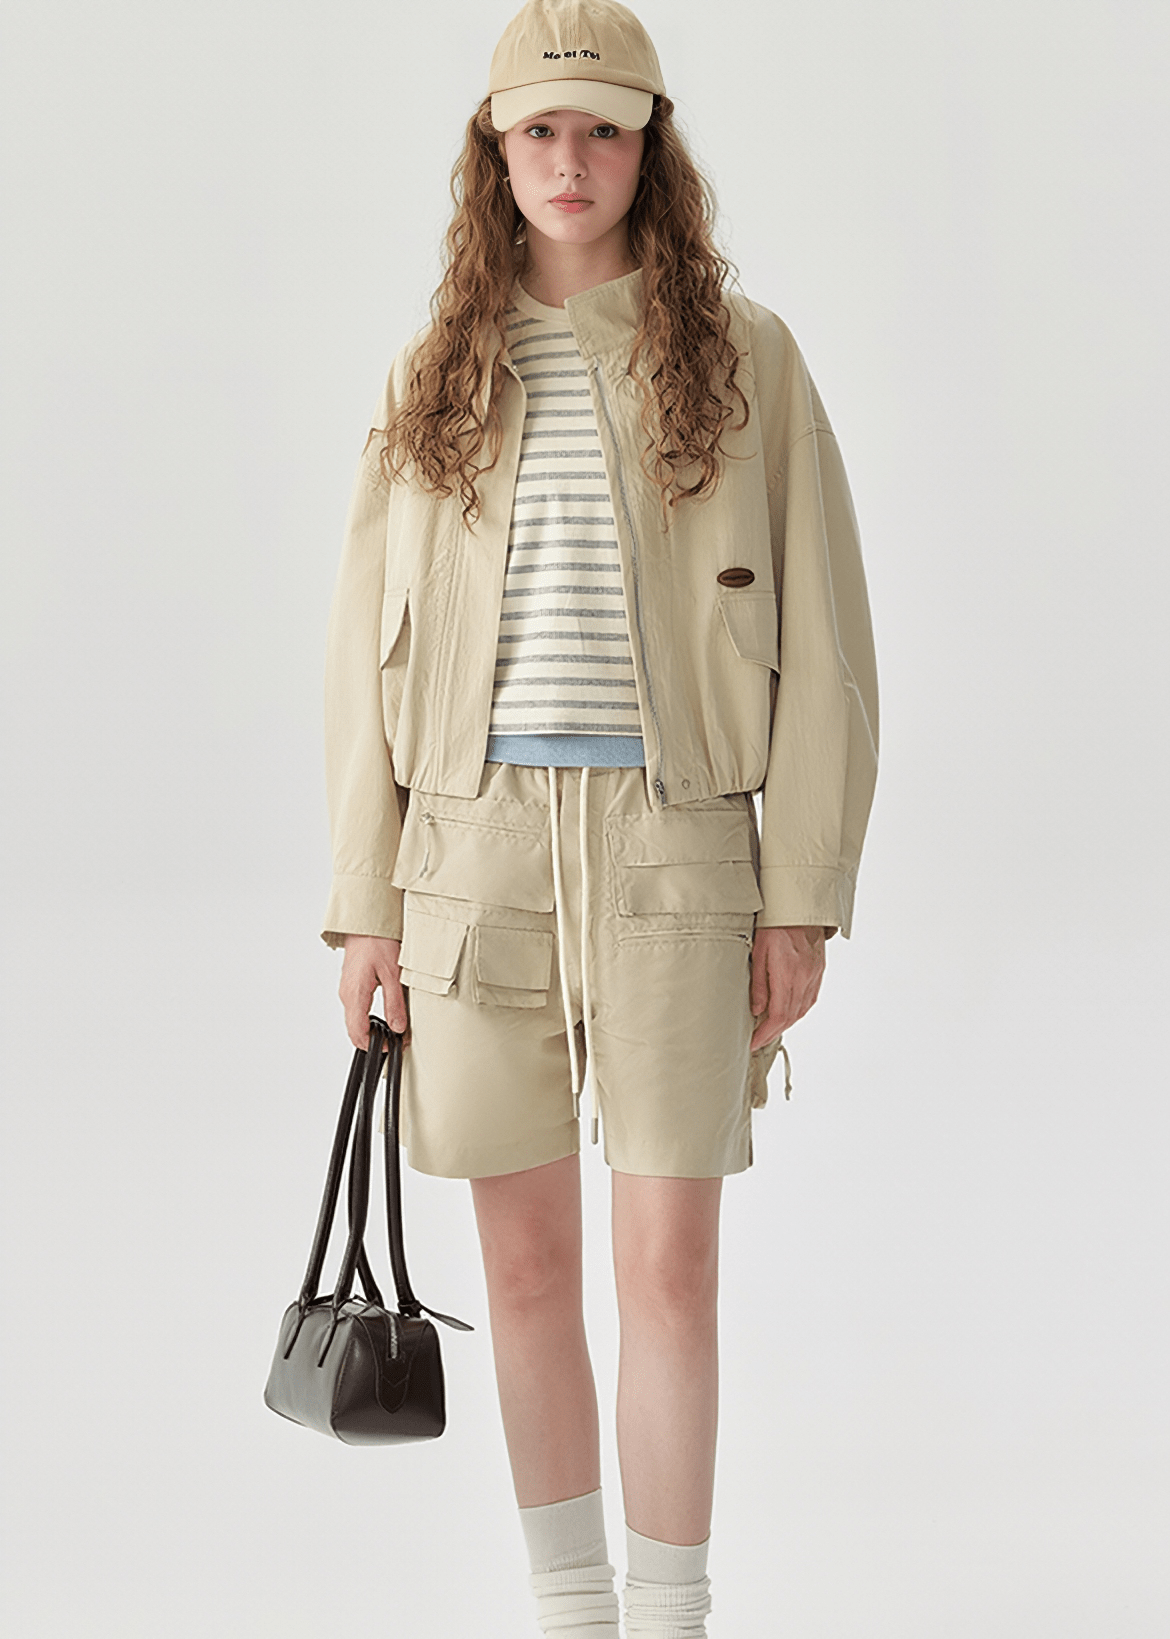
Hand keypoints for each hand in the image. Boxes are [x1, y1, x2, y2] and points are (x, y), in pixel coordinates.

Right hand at [338, 934, 409, 1049]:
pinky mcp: (351, 984)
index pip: (358, 1033)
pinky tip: (383, 1014)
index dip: (374, 1045)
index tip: (392, 1047)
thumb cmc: (377, 941)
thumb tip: (397, 1028)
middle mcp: (346, 994)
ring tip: (393, 1028)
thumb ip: (395, 1003)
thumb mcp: (393, 973)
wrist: (366, 921)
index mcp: (355, 995)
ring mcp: (346, 989)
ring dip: (370, 1028)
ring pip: (355, 1020)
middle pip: (354, 1030)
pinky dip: (367, 1017)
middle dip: (373, 1040)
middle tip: (396, 1040)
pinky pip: (356, 1008)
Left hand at [748, 925, 826, 1050]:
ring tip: (769, 1030)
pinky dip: (798, 1011)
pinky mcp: (818, 971)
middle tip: (757, 1040)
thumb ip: (758, 984)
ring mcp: (814, 975)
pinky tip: (788, 1013)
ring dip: (785, 1024)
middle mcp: (804, 978)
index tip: (752, 1043)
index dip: (765, 1034)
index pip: (778, 1016)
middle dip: (772, 1033)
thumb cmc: (774, 925)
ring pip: (801, 1010)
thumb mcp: (758, 952)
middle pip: (790, 1017)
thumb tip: (757, 1011)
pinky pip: (809, 999)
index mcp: (788, 974)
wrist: (799, 907)